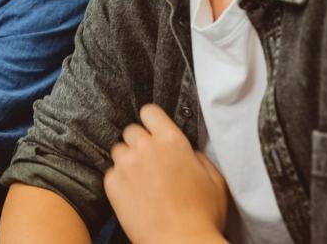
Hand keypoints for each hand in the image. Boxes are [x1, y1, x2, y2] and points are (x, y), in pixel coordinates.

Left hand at [104, 104, 228, 243]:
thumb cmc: (203, 215)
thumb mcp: (214, 180)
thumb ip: (197, 156)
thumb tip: (186, 150)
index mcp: (172, 141)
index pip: (149, 111)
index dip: (152, 121)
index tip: (154, 131)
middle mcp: (145, 147)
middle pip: (132, 131)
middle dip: (140, 143)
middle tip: (150, 162)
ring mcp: (126, 165)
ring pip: (119, 150)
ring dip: (128, 161)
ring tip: (142, 181)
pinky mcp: (112, 183)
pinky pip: (111, 172)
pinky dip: (120, 180)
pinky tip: (134, 195)